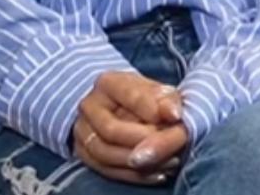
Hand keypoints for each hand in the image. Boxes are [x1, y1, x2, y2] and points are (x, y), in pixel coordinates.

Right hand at [72, 71, 188, 183]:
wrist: (118, 108)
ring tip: (170, 160)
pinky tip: (158, 172)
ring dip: (139, 163)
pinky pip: (107, 171)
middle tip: (170, 145)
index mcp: (108, 83)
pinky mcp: (84, 154)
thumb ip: (166, 99)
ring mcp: (83, 132)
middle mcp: (89, 106)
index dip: (152, 107)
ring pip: (106, 154)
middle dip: (143, 141)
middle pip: (111, 130)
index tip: (176, 117)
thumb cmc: (143, 97)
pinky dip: (134, 175)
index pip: (128, 95)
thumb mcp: (156, 90)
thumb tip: (174, 114)